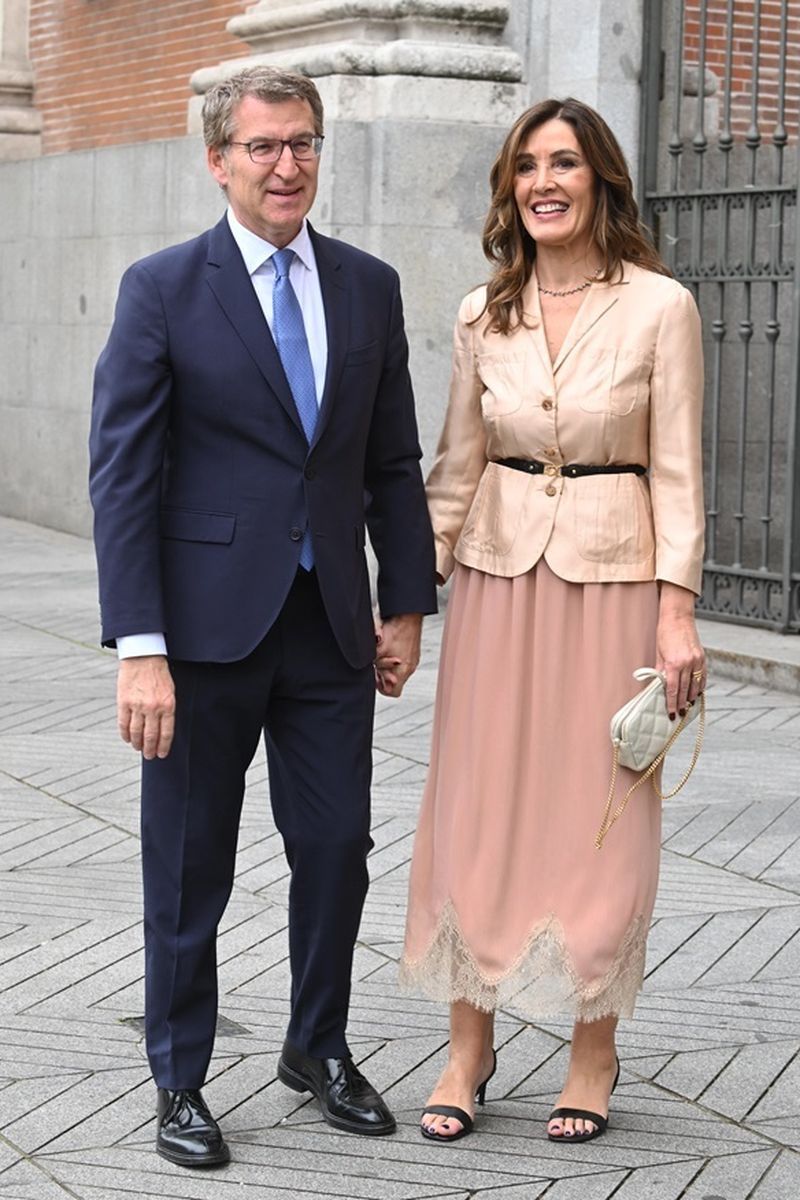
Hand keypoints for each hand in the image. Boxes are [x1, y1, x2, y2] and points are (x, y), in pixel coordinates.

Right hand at [117, 655, 175, 758]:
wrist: (143, 656)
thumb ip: (167, 710)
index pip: (166, 733)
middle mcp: (153, 708)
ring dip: (138, 744)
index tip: (161, 754)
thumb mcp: (170, 691)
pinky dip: (125, 734)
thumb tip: (163, 729)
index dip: (163, 746)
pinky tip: (127, 739)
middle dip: (150, 749)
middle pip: (151, 736)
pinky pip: (123, 724)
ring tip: (139, 749)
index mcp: (168, 705)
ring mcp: (137, 706)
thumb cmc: (159, 673)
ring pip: (136, 733)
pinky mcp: (123, 702)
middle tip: (149, 756)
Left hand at [374, 613, 422, 698]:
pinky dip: (393, 658)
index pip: (393, 693)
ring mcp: (412, 659)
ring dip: (388, 666)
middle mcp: (410, 667)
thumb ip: (375, 665)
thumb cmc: (395, 630)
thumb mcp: (378, 650)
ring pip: (398, 671)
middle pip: (395, 682)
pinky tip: (388, 648)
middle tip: (375, 665)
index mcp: (403, 670)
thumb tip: (370, 673)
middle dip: (383, 675)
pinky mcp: (413, 652)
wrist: (407, 614)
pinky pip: (402, 661)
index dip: (381, 688)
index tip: (375, 677)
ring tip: (381, 654)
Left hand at [656, 583, 705, 718]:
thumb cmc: (664, 634)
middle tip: (680, 715)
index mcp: (674, 663)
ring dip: (692, 698)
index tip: (672, 714)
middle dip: (682, 704)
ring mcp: (697, 660)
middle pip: (685, 690)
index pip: (672, 690)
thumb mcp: (659, 653)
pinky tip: (697, 694)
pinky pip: (702, 676)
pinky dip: (700, 686)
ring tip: (688, 707)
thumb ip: (661, 671)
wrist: (678, 618)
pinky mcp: (703, 657)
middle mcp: (687, 663)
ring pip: (695, 685)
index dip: (672, 704)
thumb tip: (659, 686)